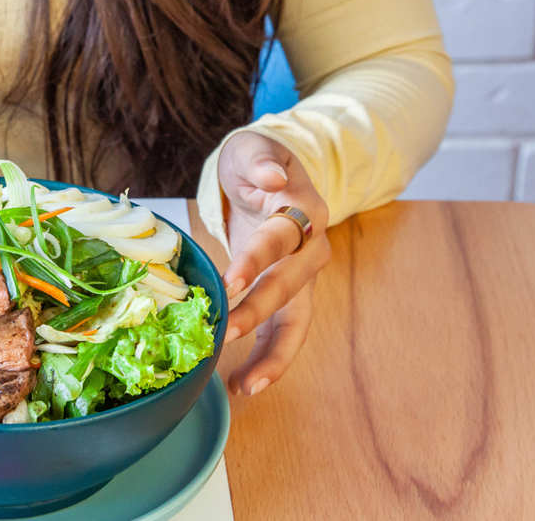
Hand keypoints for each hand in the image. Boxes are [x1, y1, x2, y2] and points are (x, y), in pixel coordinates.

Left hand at [217, 132, 330, 395]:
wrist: (272, 173)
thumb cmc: (257, 162)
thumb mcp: (253, 148)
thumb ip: (259, 161)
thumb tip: (273, 178)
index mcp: (304, 212)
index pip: (279, 239)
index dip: (255, 261)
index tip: (229, 282)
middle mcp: (311, 249)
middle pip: (288, 287)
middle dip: (256, 314)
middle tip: (223, 335)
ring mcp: (303, 278)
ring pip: (296, 322)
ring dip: (271, 356)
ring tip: (243, 387)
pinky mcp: (289, 296)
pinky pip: (283, 334)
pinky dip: (266, 360)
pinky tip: (241, 385)